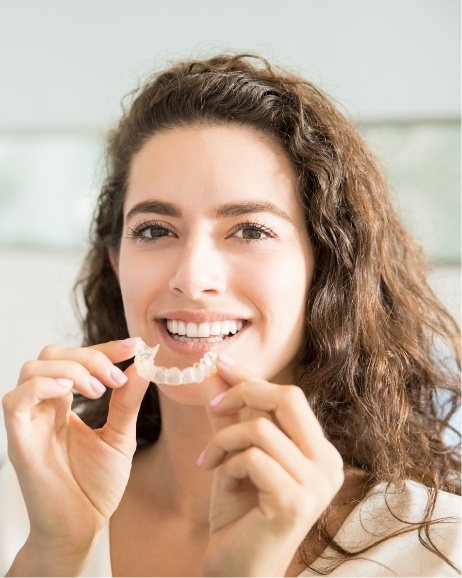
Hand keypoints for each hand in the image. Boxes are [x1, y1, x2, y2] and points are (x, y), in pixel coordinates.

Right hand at [2, 338, 148, 573]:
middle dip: (89, 355)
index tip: (135, 346)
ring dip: (71, 369)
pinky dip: (43, 385)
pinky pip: (15, 399)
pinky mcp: (19, 441)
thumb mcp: (119, 437)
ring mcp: (29, 422)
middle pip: (51, 354)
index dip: (104, 347)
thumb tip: (142, 365)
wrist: (82, 528)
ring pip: (32, 368)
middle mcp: (43, 407)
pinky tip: (71, 394)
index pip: (76, 359)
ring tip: (98, 391)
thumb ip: (127, 402)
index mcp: (64, 404)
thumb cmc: (95, 486)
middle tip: (115, 378)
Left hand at [199, 356, 343, 576]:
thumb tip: (215, 373)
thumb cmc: (239, 513)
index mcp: (319, 451)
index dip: (253, 378)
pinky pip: (253, 457)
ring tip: (210, 461)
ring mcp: (316, 484)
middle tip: (214, 405)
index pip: (290, 397)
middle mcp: (328, 464)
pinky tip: (222, 484)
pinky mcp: (295, 501)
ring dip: (225, 439)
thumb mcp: (234, 454)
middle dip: (244, 392)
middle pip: (289, 398)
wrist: (237, 569)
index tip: (221, 364)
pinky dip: (229, 464)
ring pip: (262, 428)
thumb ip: (229, 416)